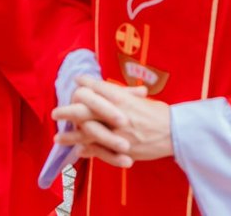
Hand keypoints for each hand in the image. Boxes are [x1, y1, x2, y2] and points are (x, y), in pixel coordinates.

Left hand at [52, 77, 172, 166]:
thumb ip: (124, 96)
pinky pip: (97, 150)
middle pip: (85, 109)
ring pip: (87, 132)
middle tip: (55, 111)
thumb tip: (108, 91)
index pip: (98, 88)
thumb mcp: (142, 100)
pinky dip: (85, 149)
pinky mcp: (120, 149)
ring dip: (70, 134)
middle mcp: (117, 114)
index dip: (85, 84)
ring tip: (57, 136)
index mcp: (123, 99)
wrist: (175, 133)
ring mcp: (117, 133)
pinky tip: (76, 149)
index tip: (77, 82)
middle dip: (68, 110)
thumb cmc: (160, 114)